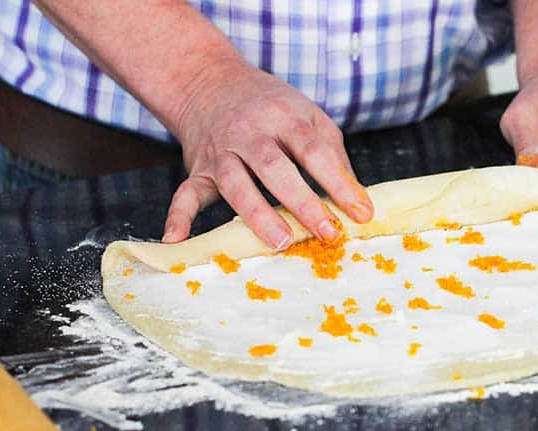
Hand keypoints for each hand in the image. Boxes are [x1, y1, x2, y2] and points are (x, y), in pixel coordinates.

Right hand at [161, 60, 372, 247]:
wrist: (210, 82)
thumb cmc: (272, 107)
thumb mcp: (308, 116)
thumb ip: (332, 155)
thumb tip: (356, 200)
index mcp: (285, 118)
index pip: (315, 151)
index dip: (340, 183)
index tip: (362, 213)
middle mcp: (250, 133)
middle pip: (275, 169)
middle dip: (303, 202)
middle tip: (328, 232)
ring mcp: (221, 152)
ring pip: (235, 184)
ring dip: (256, 214)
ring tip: (280, 242)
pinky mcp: (198, 169)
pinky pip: (185, 193)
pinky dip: (178, 217)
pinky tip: (175, 240)